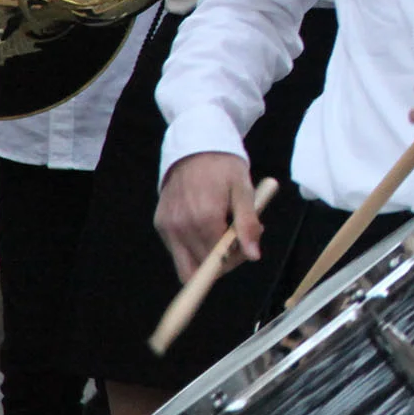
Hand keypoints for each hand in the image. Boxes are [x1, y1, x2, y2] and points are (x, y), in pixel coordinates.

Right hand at [156, 152, 259, 282]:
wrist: (195, 147)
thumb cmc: (224, 167)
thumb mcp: (244, 191)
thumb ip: (247, 225)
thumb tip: (253, 256)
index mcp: (205, 218)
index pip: (219, 261)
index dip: (235, 259)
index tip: (245, 244)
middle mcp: (181, 227)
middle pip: (201, 267)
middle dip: (222, 259)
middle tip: (236, 236)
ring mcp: (167, 226)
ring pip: (186, 264)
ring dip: (206, 256)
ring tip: (220, 231)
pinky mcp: (160, 224)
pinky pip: (176, 250)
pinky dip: (193, 246)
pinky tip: (205, 225)